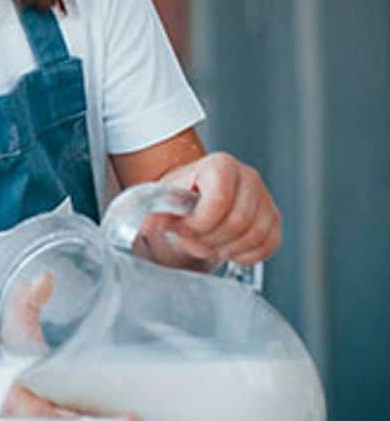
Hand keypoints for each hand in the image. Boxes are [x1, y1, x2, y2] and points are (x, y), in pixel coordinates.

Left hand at [152, 153, 280, 266]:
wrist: (191, 197)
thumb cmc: (179, 196)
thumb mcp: (161, 199)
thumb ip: (154, 211)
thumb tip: (147, 225)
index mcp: (221, 165)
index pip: (220, 200)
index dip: (199, 223)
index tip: (182, 229)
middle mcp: (248, 178)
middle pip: (238, 221)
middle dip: (210, 239)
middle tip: (191, 240)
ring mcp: (264, 198)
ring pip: (256, 235)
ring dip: (227, 248)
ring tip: (206, 243)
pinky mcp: (273, 218)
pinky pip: (269, 244)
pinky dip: (246, 254)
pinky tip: (226, 248)